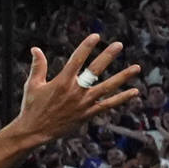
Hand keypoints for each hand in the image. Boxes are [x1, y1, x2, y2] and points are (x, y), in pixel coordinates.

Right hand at [9, 36, 143, 145]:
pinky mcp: (88, 114)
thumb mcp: (32, 85)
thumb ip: (38, 66)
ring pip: (108, 87)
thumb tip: (35, 49)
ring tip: (137, 67)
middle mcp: (75, 90)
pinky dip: (122, 98)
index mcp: (61, 81)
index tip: (96, 36)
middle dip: (108, 56)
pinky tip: (134, 92)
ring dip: (123, 76)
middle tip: (119, 45)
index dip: (86, 46)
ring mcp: (83, 103)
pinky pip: (108, 105)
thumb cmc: (32, 107)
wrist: (34, 131)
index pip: (76, 59)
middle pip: (95, 70)